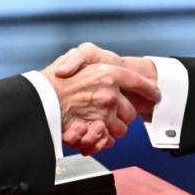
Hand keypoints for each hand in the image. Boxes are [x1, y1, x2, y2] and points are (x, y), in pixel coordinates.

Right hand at [42, 56, 160, 154]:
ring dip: (113, 129)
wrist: (38, 97)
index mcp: (109, 72)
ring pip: (122, 128)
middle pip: (130, 112)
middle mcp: (110, 92)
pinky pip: (109, 139)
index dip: (149, 89)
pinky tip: (94, 133)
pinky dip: (104, 140)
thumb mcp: (79, 54)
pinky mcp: (96, 129)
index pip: (137, 82)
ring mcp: (104, 112)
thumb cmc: (56, 76)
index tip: (156, 95)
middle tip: (108, 113)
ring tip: (98, 124)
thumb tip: (114, 75)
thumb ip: (101, 61)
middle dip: (122, 115)